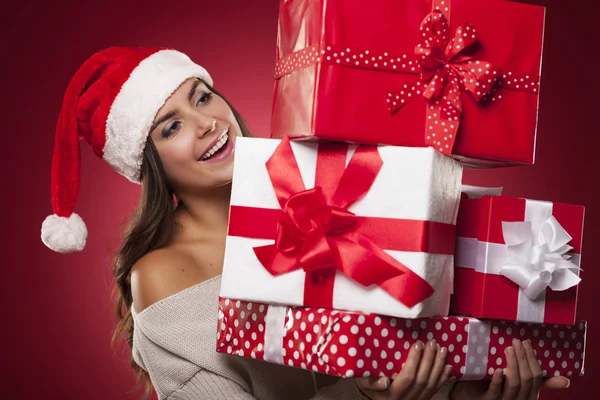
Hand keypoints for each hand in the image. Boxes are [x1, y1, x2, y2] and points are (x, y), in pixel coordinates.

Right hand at [356, 339, 452, 399]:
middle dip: (429, 360)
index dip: (414, 361)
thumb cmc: (369, 385)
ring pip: (431, 385)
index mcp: (392, 394)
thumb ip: (371, 381)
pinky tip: (448, 366)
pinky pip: (436, 390)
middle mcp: (406, 399)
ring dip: (438, 366)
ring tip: (442, 350)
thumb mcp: (364, 381)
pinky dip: (443, 377)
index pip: (407, 378)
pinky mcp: (422, 399)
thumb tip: (385, 381)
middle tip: (431, 343)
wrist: (379, 398)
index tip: (417, 344)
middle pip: (422, 380)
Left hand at [449, 339, 570, 399]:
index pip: (536, 378)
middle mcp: (518, 399)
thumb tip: (566, 380)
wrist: (470, 396)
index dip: (533, 360)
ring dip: (513, 365)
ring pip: (513, 385)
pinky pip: (494, 392)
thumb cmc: (496, 388)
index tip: (526, 344)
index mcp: (527, 395)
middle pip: (526, 379)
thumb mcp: (518, 383)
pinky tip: (498, 369)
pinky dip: (497, 380)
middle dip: (523, 359)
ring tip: (509, 349)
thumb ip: (536, 380)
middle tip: (516, 342)